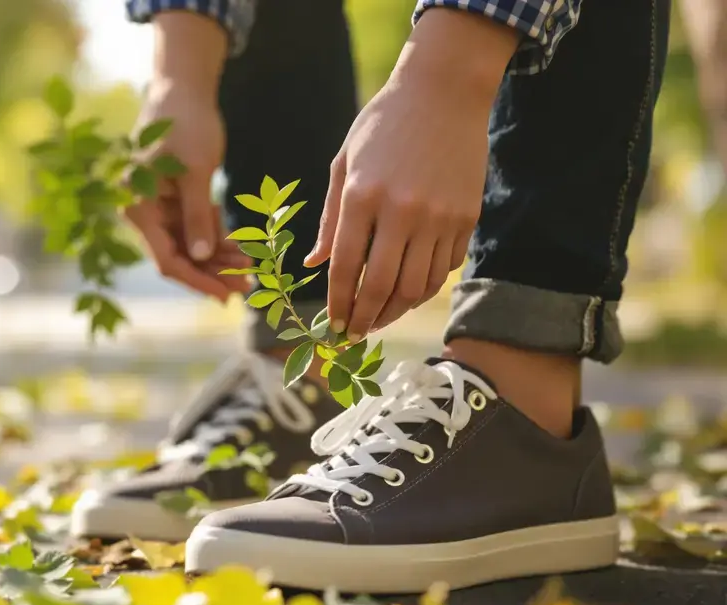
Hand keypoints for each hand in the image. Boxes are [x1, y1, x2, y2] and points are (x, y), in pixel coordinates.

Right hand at [125, 81, 249, 300]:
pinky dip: (218, 238)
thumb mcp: (196, 172)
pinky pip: (198, 228)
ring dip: (219, 258)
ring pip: (191, 245)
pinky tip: (242, 250)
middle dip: (212, 272)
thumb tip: (202, 257)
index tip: (225, 296)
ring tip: (251, 270)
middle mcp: (145, 212)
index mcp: (139, 207)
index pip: (167, 259)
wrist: (183, 90)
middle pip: (179, 256)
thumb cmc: (186, 124)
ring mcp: (161, 208)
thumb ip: (197, 216)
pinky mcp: (177, 200)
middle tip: (247, 287)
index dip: (196, 280)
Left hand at [304, 9, 519, 341]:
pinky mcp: (467, 217)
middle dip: (365, 319)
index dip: (338, 303)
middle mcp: (402, 211)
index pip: (346, 267)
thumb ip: (332, 219)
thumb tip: (314, 264)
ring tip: (380, 319)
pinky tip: (410, 290)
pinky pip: (445, 268)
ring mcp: (439, 216)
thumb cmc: (384, 125)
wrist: (444, 90)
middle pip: (382, 286)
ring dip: (395, 311)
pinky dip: (426, 286)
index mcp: (363, 196)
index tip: (333, 325)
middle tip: (355, 335)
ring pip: (417, 286)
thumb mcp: (344, 163)